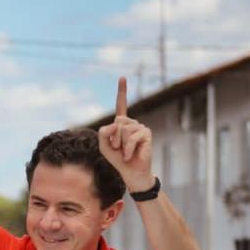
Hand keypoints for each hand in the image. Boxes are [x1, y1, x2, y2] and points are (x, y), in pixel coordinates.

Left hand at [97, 78, 154, 192]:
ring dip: (120, 145)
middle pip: (116, 123)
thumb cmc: (118, 159)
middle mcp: (131, 123)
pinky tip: (130, 155)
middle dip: (113, 139)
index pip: (121, 105)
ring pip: (122, 130)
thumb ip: (103, 132)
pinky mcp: (146, 133)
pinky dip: (127, 149)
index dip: (122, 91)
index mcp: (121, 124)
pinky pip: (131, 138)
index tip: (122, 77)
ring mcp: (140, 127)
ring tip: (125, 152)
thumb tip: (117, 123)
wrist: (131, 172)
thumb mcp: (103, 146)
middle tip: (119, 149)